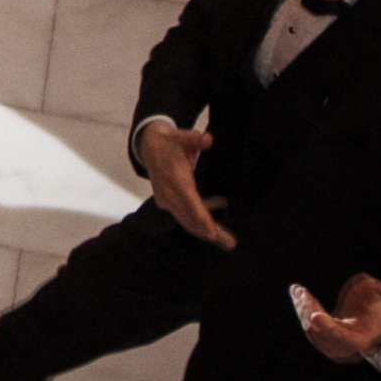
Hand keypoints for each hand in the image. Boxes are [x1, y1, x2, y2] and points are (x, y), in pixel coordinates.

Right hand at [138, 116, 235, 249]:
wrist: (150, 146)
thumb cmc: (171, 142)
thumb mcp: (183, 136)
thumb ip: (196, 140)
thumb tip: (208, 140)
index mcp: (174, 179)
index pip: (190, 203)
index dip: (202, 219)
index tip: (212, 233)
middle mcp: (169, 194)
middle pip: (190, 218)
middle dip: (210, 232)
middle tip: (230, 244)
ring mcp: (166, 200)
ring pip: (187, 221)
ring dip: (206, 230)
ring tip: (227, 241)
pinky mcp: (167, 203)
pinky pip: (185, 216)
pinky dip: (200, 221)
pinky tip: (216, 225)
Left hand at [297, 273, 380, 365]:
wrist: (371, 327)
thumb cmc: (377, 312)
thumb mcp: (380, 299)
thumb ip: (373, 289)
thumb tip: (368, 284)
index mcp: (364, 339)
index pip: (344, 339)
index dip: (329, 328)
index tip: (316, 316)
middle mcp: (347, 349)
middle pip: (322, 333)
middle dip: (309, 311)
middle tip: (302, 293)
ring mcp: (332, 349)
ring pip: (312, 331)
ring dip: (302, 309)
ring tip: (297, 290)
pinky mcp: (321, 342)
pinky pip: (308, 327)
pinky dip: (302, 309)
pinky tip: (297, 293)